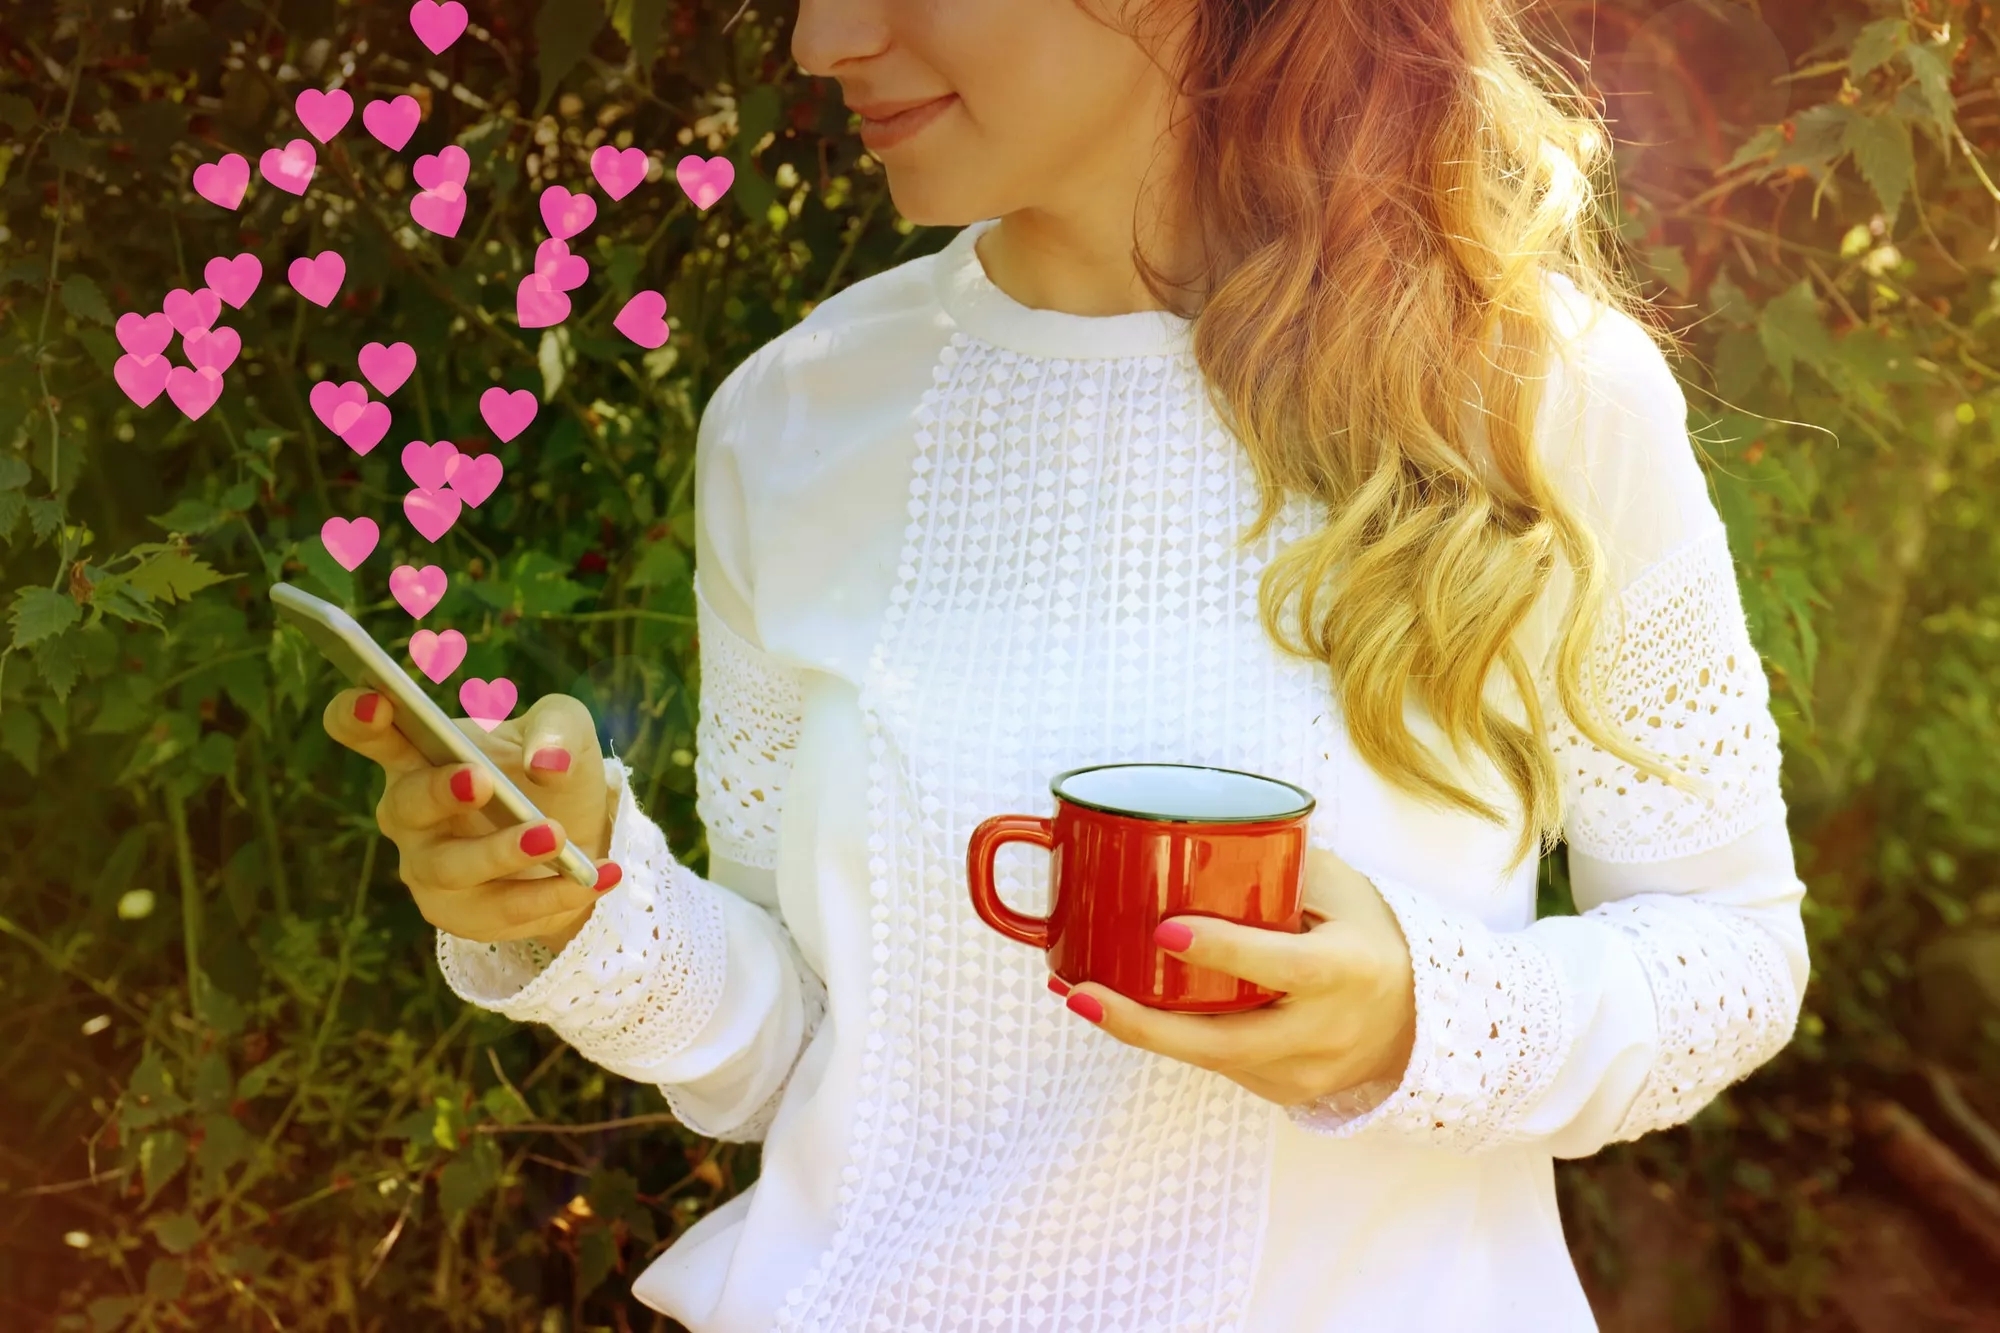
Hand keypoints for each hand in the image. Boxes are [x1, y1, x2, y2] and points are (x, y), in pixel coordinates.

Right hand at [322, 688, 619, 953]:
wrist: (582, 836)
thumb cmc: (552, 768)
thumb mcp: (566, 729)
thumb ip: (556, 727)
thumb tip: (547, 762)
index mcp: (419, 752)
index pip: (365, 731)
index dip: (358, 716)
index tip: (378, 701)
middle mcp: (409, 813)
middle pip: (403, 806)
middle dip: (440, 793)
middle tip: (482, 780)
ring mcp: (428, 868)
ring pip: (452, 869)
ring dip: (503, 853)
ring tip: (556, 836)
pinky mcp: (460, 914)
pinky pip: (500, 911)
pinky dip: (552, 894)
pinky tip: (597, 876)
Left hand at [1052, 847, 1416, 1109]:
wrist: (1421, 1022)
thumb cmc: (1370, 938)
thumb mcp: (1343, 891)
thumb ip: (1283, 866)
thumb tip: (1204, 829)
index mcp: (1347, 970)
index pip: (1281, 966)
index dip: (1223, 950)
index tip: (1164, 930)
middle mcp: (1325, 1030)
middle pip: (1223, 1041)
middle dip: (1144, 1024)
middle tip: (1081, 992)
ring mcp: (1303, 1070)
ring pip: (1209, 1057)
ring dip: (1139, 1030)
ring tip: (1077, 993)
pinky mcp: (1283, 1090)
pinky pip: (1218, 1063)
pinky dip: (1170, 1037)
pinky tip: (1121, 1009)